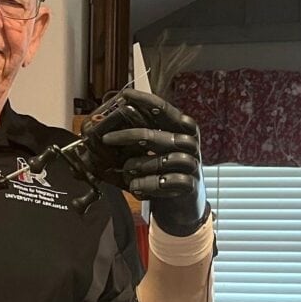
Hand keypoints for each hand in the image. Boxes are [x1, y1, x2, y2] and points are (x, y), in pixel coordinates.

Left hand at [98, 89, 208, 236]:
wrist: (183, 205)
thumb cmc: (164, 172)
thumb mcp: (155, 151)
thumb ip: (141, 137)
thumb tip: (110, 124)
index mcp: (181, 130)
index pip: (165, 110)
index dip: (146, 102)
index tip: (125, 96)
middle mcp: (190, 144)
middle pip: (161, 135)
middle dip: (130, 136)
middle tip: (106, 139)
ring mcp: (193, 165)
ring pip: (168, 159)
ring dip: (141, 164)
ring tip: (126, 170)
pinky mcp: (191, 186)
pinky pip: (170, 181)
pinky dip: (150, 184)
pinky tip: (136, 187)